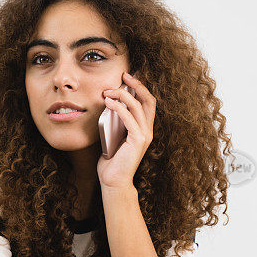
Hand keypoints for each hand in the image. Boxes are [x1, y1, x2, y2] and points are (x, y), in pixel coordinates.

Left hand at [97, 72, 155, 189]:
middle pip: (148, 100)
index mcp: (144, 128)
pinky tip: (108, 102)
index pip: (148, 102)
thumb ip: (115, 122)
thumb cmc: (111, 161)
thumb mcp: (113, 136)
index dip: (140, 88)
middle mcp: (148, 130)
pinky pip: (129, 118)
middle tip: (123, 75)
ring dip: (122, 95)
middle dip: (137, 85)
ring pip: (138, 106)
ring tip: (107, 91)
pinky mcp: (138, 140)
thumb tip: (108, 105)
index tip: (127, 77)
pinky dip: (118, 107)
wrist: (114, 180)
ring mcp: (144, 135)